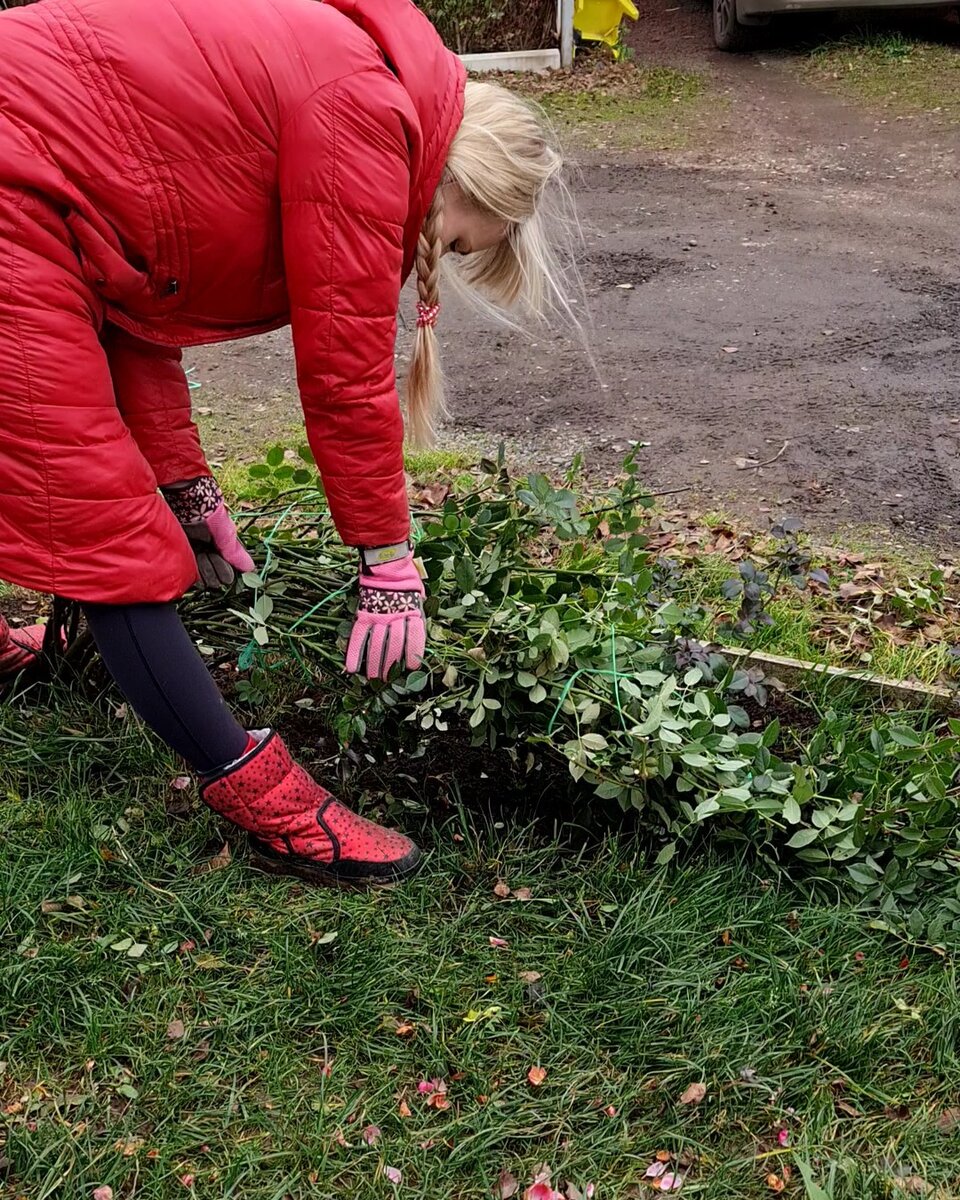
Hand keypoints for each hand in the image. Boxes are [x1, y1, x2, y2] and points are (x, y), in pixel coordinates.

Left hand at [162, 476, 253, 588]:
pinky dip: (193, 569)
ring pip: (202, 562)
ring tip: (209, 583)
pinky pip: (189, 559)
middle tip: (218, 584)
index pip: (228, 557)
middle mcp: (210, 540)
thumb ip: (234, 551)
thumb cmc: (209, 510)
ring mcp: (195, 541)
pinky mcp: (182, 542)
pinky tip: (196, 579)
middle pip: (215, 562)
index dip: (229, 569)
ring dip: (206, 574)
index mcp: (223, 536)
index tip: (229, 580)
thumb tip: (251, 568)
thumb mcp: (225, 532)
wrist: (184, 494)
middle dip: (217, 573)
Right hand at [345, 549, 425, 680]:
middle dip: (392, 665)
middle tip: (388, 680)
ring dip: (375, 664)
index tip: (411, 668)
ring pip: (377, 645)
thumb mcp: (419, 595)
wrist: (386, 561)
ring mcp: (379, 615)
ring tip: (373, 680)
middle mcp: (396, 615)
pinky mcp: (364, 614)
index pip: (415, 636)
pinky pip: (359, 636)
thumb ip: (419, 614)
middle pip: (394, 645)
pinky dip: (354, 653)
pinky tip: (351, 669)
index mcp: (413, 611)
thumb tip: (421, 632)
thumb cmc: (406, 580)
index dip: (413, 653)